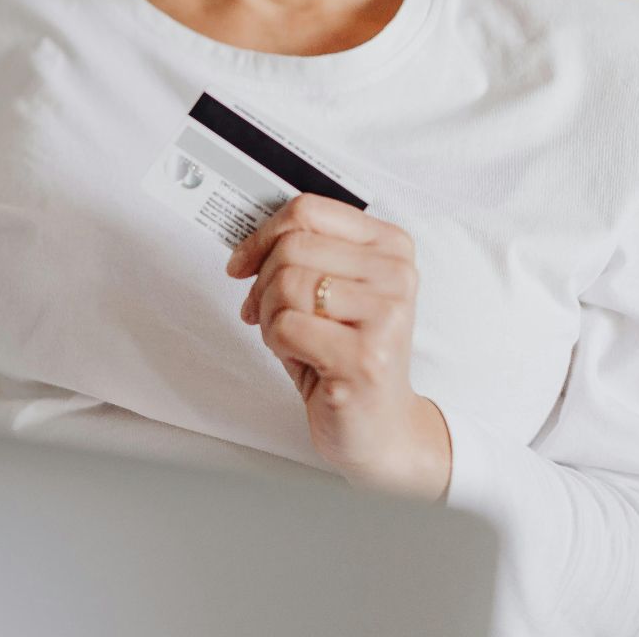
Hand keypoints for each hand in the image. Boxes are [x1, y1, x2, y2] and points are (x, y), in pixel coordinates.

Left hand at [225, 193, 452, 501]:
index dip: (262, 234)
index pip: (310, 210)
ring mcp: (385, 315)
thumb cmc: (348, 356)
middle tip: (266, 313)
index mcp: (390, 247)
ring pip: (286, 283)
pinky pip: (286, 326)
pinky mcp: (365, 356)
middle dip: (262, 283)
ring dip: (270, 316)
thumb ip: (303, 254)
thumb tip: (246, 240)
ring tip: (289, 338)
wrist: (381, 427)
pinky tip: (300, 357)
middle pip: (293, 247)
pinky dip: (277, 342)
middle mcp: (396, 275)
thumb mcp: (331, 292)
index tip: (242, 261)